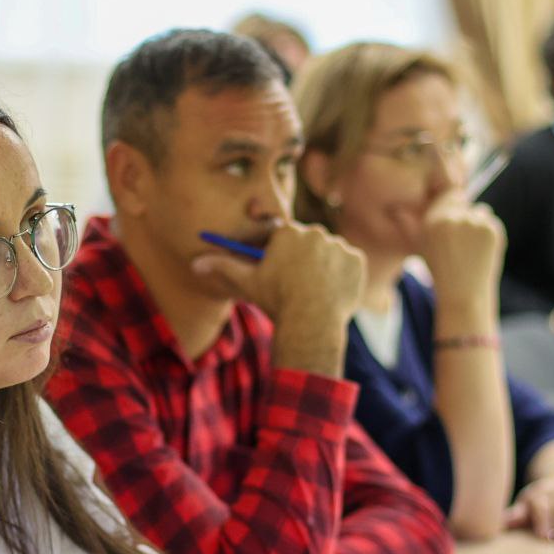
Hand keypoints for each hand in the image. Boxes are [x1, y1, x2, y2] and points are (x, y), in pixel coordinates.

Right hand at [192, 222, 364, 375]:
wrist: (311, 321)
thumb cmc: (276, 300)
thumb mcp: (248, 282)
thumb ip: (224, 267)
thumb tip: (196, 263)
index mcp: (289, 232)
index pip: (285, 240)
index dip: (282, 260)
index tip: (282, 276)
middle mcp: (316, 232)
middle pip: (308, 245)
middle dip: (304, 263)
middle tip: (299, 288)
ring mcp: (339, 245)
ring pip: (329, 255)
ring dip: (324, 269)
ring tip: (315, 293)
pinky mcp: (357, 260)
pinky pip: (349, 265)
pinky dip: (343, 277)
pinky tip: (332, 293)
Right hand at [402, 191, 505, 312]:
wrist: (462, 295)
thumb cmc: (439, 270)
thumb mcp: (419, 246)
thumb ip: (408, 225)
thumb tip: (395, 209)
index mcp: (433, 221)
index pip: (450, 194)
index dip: (452, 206)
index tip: (454, 223)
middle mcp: (452, 219)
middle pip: (464, 202)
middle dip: (464, 215)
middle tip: (462, 241)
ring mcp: (474, 223)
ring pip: (480, 212)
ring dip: (477, 224)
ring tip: (470, 248)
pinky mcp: (492, 230)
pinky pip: (492, 222)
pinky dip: (489, 234)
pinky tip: (480, 251)